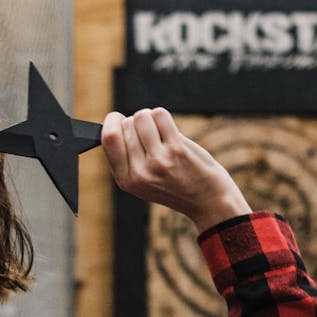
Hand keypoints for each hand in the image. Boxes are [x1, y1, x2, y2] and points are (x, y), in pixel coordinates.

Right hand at [101, 107, 251, 232]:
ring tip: (162, 133)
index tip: (118, 118)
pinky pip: (160, 115)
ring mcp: (159, 160)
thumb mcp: (144, 183)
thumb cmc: (176, 187)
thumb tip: (116, 123)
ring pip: (142, 116)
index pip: (108, 138)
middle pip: (126, 124)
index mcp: (126, 180)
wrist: (208, 202)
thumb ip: (128, 159)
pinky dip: (164, 117)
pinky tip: (171, 131)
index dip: (112, 122)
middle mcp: (140, 172)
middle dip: (137, 123)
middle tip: (152, 137)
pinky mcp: (177, 150)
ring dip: (151, 118)